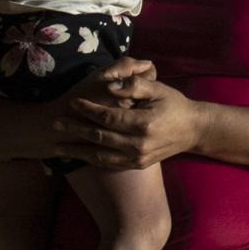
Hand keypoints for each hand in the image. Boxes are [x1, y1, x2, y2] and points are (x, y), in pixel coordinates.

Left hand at [51, 72, 202, 170]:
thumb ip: (134, 84)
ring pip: (101, 156)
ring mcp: (138, 158)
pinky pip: (110, 164)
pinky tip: (78, 155)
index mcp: (144, 124)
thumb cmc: (174, 104)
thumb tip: (110, 86)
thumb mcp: (158, 89)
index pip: (108, 117)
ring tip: (58, 146)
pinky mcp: (137, 165)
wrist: (193, 130)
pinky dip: (92, 159)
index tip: (73, 102)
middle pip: (99, 137)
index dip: (88, 109)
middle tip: (55, 124)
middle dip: (75, 130)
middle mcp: (139, 145)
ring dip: (78, 151)